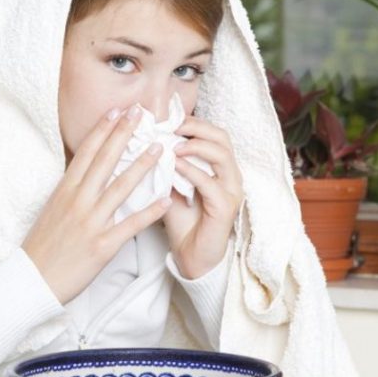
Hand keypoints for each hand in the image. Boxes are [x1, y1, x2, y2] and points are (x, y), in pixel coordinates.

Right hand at [22, 105, 169, 304]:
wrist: (32, 280)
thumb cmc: (43, 246)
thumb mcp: (52, 209)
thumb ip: (71, 189)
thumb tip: (86, 170)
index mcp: (65, 191)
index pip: (87, 153)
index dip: (103, 130)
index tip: (117, 110)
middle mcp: (78, 202)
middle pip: (104, 161)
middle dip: (124, 134)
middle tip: (141, 113)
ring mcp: (91, 223)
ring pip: (120, 188)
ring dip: (141, 166)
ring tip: (159, 148)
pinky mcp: (102, 246)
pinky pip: (129, 226)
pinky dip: (149, 213)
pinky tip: (165, 200)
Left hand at [163, 116, 243, 278]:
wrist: (190, 257)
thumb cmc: (181, 220)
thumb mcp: (169, 185)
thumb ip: (164, 163)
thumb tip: (146, 139)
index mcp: (220, 166)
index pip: (213, 133)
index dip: (192, 123)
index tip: (167, 120)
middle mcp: (230, 175)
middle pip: (222, 137)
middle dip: (196, 127)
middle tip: (172, 126)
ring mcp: (231, 191)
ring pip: (221, 156)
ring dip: (195, 147)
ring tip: (172, 145)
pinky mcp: (225, 208)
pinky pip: (210, 183)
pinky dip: (192, 172)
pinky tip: (174, 167)